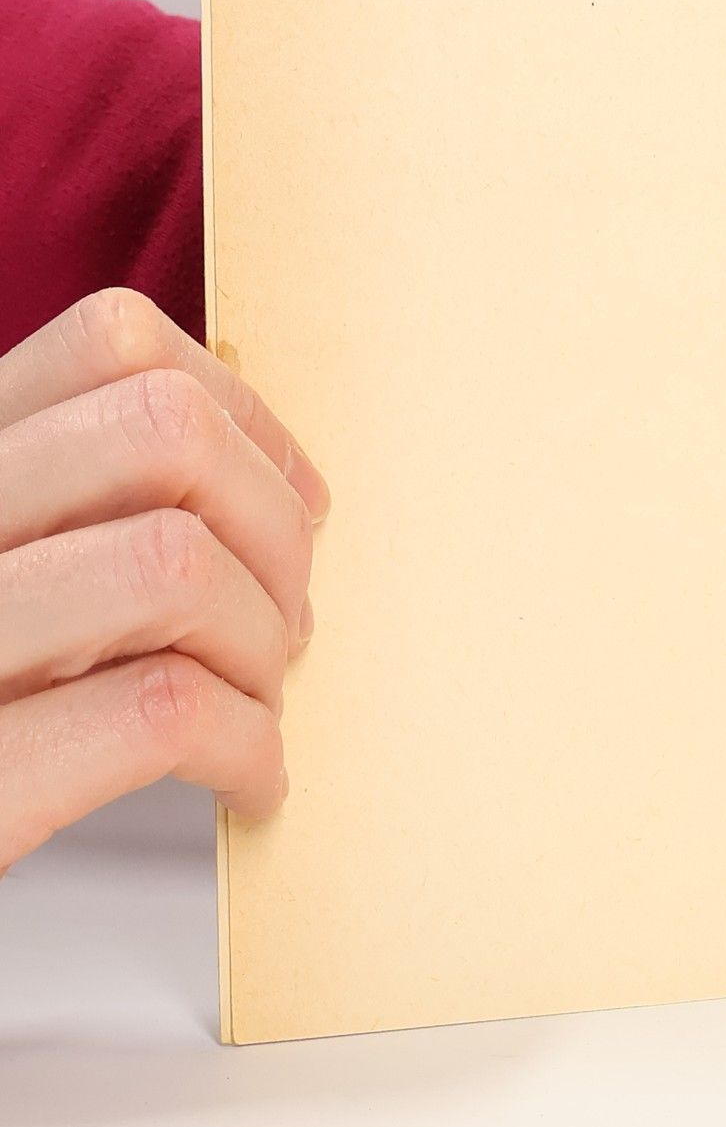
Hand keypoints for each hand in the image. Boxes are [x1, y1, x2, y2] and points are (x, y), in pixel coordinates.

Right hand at [0, 289, 327, 871]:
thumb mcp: (20, 562)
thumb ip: (91, 507)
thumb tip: (281, 491)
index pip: (114, 343)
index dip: (246, 416)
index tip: (297, 505)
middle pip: (164, 428)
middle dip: (273, 525)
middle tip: (287, 618)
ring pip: (171, 560)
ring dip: (261, 639)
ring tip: (258, 701)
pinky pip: (162, 711)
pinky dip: (247, 746)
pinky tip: (246, 782)